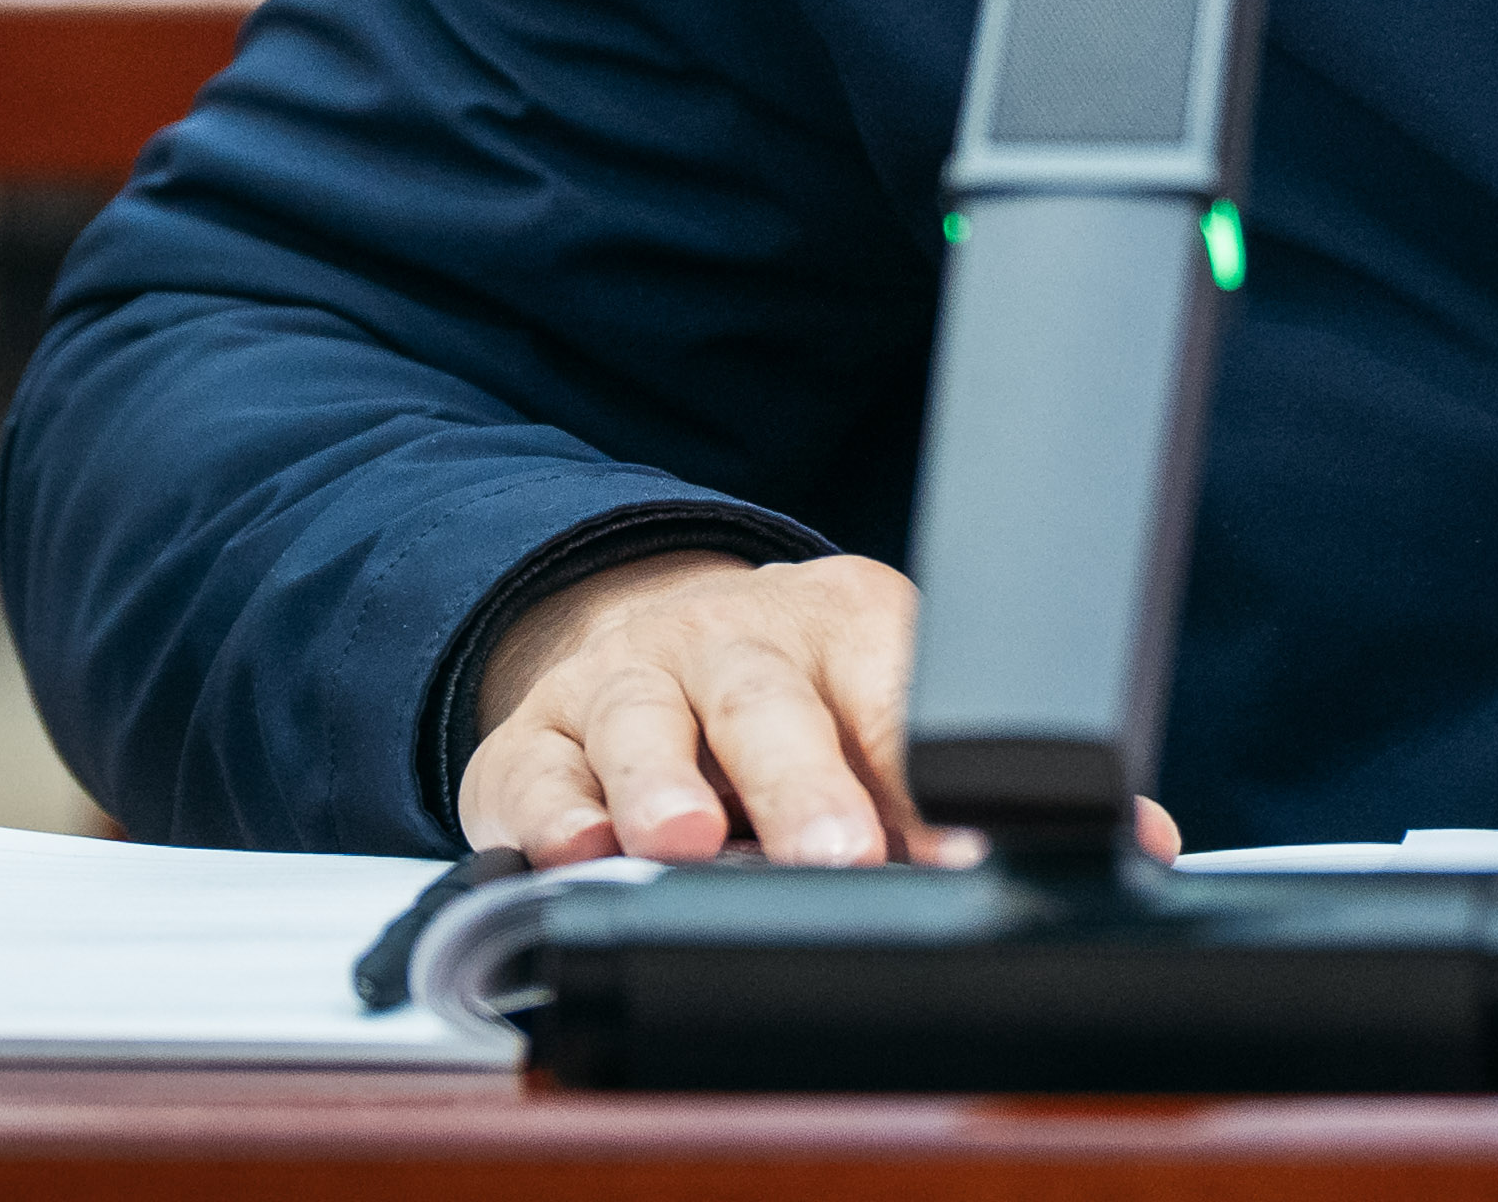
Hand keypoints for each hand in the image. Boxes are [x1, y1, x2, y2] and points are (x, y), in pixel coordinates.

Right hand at [464, 549, 935, 869]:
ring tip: (687, 841)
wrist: (662, 641)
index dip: (918, 774)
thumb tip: (962, 872)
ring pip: (642, 719)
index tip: (952, 852)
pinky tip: (578, 852)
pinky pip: (539, 771)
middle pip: (764, 700)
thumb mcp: (866, 722)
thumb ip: (909, 793)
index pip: (888, 693)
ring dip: (662, 784)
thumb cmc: (791, 702)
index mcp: (838, 626)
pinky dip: (555, 814)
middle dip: (798, 781)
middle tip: (834, 852)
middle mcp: (726, 637)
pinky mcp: (535, 737)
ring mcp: (623, 677)